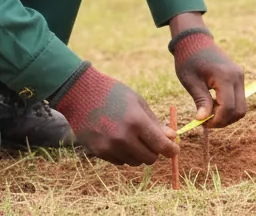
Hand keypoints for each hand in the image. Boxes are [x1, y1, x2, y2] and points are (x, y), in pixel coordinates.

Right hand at [51, 63, 177, 164]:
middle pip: (149, 158)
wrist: (80, 94)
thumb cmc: (113, 94)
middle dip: (155, 151)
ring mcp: (109, 147)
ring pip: (134, 162)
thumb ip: (154, 122)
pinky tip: (119, 139)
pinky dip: (124, 154)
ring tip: (133, 137)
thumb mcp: (138, 102)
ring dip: (139, 154)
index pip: (160, 145)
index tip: (175, 150)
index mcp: (136, 121)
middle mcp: (123, 137)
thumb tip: (171, 137)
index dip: (171, 150)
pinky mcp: (98, 152)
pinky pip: (119, 161)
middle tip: (153, 141)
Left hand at [169, 18, 246, 128]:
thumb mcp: (191, 82)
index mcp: (225, 77)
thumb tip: (202, 120)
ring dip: (227, 115)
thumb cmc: (189, 59)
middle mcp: (237, 77)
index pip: (228, 108)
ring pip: (241, 107)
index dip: (216, 121)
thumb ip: (200, 101)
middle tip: (206, 121)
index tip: (202, 123)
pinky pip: (238, 99)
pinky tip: (213, 104)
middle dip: (223, 121)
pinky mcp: (238, 77)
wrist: (194, 40)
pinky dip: (228, 107)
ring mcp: (240, 76)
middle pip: (239, 110)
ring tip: (208, 112)